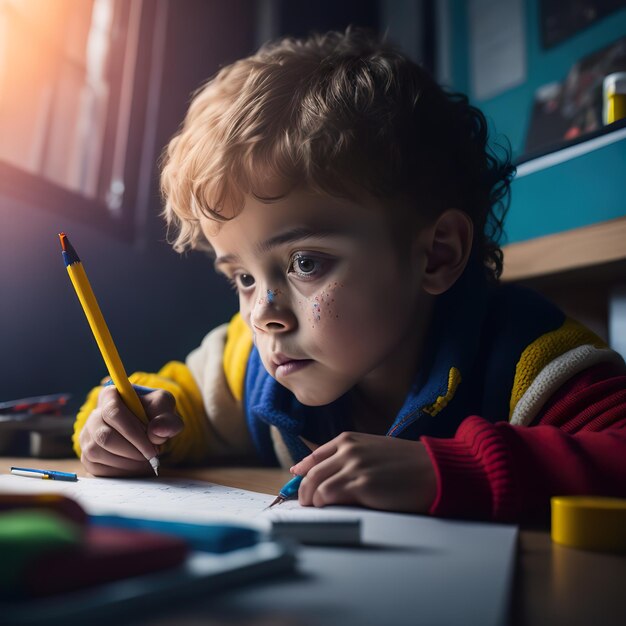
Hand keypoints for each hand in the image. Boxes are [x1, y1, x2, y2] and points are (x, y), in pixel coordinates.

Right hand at [79, 385, 182, 476]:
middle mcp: (94, 414)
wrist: (150, 430)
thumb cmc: (155, 415)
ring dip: (127, 461)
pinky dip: (120, 471)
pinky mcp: (87, 456)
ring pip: (98, 452)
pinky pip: (97, 468)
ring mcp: (87, 436)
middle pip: (105, 436)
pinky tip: (136, 466)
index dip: (133, 431)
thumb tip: (156, 432)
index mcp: (110, 395)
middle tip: (152, 454)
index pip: (113, 411)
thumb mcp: (166, 409)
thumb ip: (167, 418)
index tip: (153, 443)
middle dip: (132, 449)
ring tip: (146, 459)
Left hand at [290, 432, 436, 513]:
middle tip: (305, 503)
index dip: (302, 472)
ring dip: (311, 500)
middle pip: (311, 473)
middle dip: (303, 491)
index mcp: (348, 439)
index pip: (314, 457)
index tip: (296, 482)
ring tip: (316, 509)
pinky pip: (328, 495)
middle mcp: (347, 450)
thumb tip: (319, 472)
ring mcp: (353, 466)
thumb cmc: (406, 464)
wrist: (433, 469)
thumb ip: (347, 457)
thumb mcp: (372, 451)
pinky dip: (323, 504)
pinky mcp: (361, 484)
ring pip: (315, 484)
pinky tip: (329, 509)